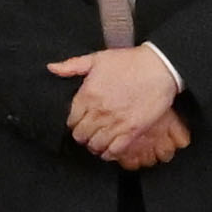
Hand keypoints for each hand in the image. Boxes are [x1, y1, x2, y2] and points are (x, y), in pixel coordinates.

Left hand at [52, 43, 186, 166]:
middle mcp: (98, 112)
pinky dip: (109, 154)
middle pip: (81, 135)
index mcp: (87, 95)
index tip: (79, 122)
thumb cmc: (129, 61)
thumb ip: (72, 65)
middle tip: (88, 132)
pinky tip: (109, 149)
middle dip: (82, 135)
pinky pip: (114, 151)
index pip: (71, 120)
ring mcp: (115, 123)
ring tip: (98, 141)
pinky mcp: (131, 132)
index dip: (74, 123)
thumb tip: (52, 68)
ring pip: (95, 146)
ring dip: (94, 145)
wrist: (158, 68)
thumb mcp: (97, 58)